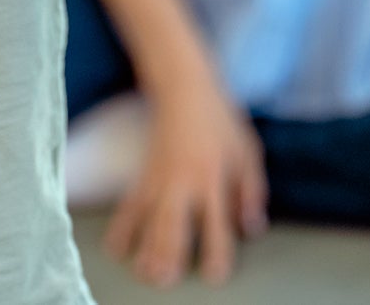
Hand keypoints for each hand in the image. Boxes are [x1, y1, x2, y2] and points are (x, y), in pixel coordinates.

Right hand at [104, 77, 267, 286]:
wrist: (185, 90)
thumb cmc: (221, 122)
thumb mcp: (247, 152)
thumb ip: (252, 192)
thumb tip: (253, 229)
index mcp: (215, 178)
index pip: (216, 223)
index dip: (215, 251)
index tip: (213, 275)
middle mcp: (185, 183)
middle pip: (175, 224)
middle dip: (169, 254)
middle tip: (164, 280)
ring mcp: (160, 179)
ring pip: (149, 219)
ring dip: (145, 248)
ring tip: (143, 273)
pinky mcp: (143, 175)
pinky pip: (129, 206)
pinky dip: (121, 228)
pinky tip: (116, 249)